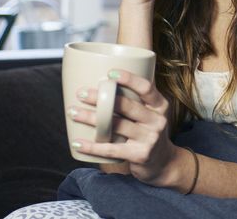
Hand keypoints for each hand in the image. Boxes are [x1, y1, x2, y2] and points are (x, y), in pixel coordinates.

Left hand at [69, 69, 181, 187]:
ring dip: (90, 118)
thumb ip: (137, 99)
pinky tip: (77, 143)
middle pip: (126, 105)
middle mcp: (157, 120)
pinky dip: (92, 147)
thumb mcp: (151, 113)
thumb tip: (107, 78)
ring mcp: (149, 138)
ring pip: (115, 125)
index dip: (129, 79)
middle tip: (81, 93)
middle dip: (100, 98)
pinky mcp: (140, 155)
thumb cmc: (149, 131)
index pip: (146, 87)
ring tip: (73, 112)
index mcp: (160, 105)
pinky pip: (111, 149)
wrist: (164, 163)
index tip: (109, 73)